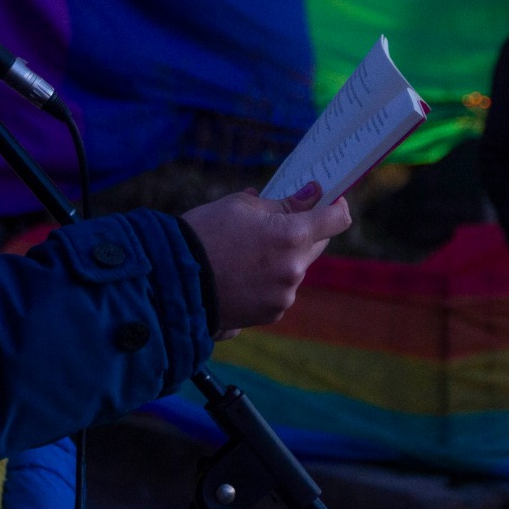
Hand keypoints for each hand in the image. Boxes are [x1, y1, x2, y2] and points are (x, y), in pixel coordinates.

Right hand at [179, 182, 351, 335]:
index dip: (335, 206)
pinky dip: (268, 281)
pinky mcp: (270, 314)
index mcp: (292, 236)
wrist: (172, 280)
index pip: (337, 219)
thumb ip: (283, 203)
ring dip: (281, 259)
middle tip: (271, 223)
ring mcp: (284, 295)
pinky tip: (240, 275)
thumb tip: (311, 194)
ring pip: (295, 269)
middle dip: (301, 232)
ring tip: (244, 254)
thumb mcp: (241, 206)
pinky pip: (280, 290)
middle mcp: (294, 269)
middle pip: (316, 245)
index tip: (328, 200)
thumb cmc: (204, 234)